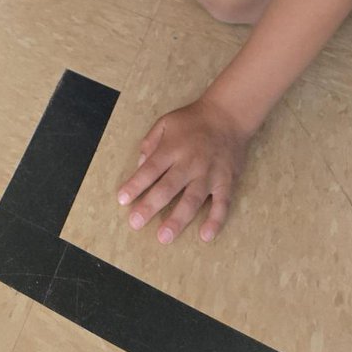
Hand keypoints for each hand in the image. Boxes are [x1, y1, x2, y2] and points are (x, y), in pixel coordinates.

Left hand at [116, 97, 250, 243]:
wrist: (228, 115)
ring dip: (178, 219)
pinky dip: (215, 220)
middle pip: (167, 187)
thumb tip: (140, 165)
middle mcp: (190, 163)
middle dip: (150, 206)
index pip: (150, 169)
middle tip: (135, 223)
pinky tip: (205, 235)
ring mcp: (209, 174)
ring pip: (192, 200)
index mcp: (172, 148)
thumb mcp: (165, 122)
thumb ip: (150, 143)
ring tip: (164, 237)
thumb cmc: (192, 120)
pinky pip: (222, 204)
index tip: (122, 199)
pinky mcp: (226, 181)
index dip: (135, 185)